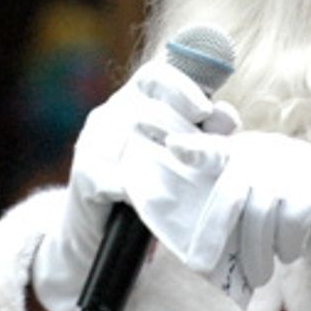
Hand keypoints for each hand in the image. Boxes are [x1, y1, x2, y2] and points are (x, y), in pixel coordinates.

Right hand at [31, 57, 237, 310]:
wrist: (99, 235)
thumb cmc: (149, 189)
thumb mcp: (181, 158)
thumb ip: (206, 135)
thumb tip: (226, 115)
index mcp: (135, 102)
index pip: (156, 74)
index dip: (182, 87)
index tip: (204, 111)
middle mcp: (111, 114)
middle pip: (147, 104)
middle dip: (179, 126)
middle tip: (199, 151)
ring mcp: (93, 143)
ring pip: (128, 135)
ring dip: (159, 155)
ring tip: (179, 174)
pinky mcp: (84, 174)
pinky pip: (110, 176)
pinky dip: (132, 187)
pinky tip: (144, 198)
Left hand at [166, 131, 310, 301]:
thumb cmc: (277, 202)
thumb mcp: (249, 193)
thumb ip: (224, 210)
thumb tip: (200, 259)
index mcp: (238, 154)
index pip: (212, 149)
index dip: (194, 149)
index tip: (172, 146)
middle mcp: (263, 154)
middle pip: (231, 196)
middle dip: (213, 235)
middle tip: (202, 270)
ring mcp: (292, 167)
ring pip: (261, 217)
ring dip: (255, 255)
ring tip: (257, 276)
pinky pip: (293, 224)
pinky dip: (287, 247)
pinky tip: (287, 253)